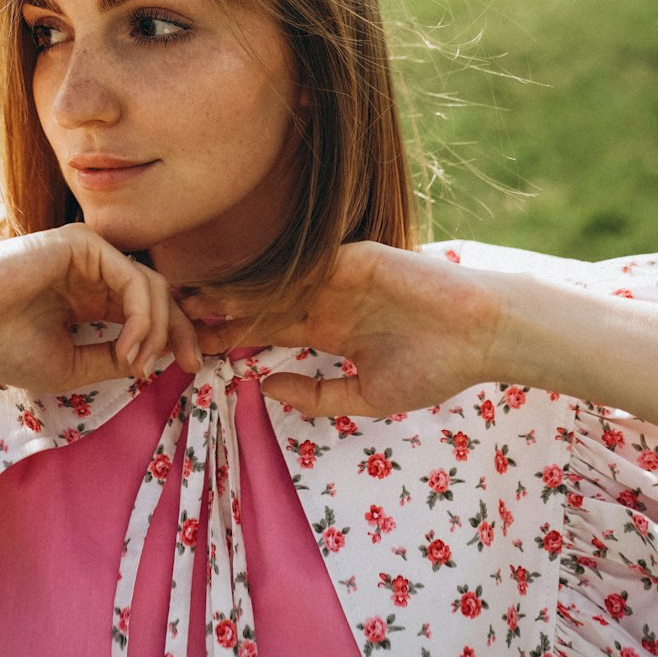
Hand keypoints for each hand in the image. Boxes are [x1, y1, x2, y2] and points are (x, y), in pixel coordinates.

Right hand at [0, 223, 201, 392]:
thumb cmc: (2, 344)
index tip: (192, 368)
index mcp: (90, 299)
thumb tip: (156, 361)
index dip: (174, 337)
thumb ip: (114, 359)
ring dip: (156, 329)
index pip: (146, 311)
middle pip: (159, 294)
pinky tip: (128, 345)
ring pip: (151, 284)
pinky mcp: (83, 243)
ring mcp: (90, 255)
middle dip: (181, 329)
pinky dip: (140, 315)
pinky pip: (131, 276)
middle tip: (194, 363)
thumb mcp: (71, 365)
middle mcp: (95, 272)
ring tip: (136, 362)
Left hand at [182, 242, 499, 416]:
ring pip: (276, 285)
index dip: (232, 341)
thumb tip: (263, 389)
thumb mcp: (368, 397)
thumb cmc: (434, 366)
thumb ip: (317, 396)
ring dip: (237, 295)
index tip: (193, 353)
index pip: (269, 333)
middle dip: (221, 316)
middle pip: (262, 306)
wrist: (481, 334)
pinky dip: (275, 279)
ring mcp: (338, 277)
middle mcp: (327, 300)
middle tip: (176, 323)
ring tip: (195, 304)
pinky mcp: (354, 258)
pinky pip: (308, 268)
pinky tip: (243, 290)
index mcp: (330, 330)